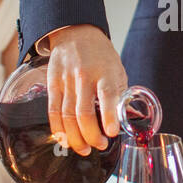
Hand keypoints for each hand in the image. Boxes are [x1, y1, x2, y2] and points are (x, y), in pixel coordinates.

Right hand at [46, 24, 127, 155]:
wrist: (75, 33)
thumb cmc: (100, 55)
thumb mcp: (117, 71)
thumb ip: (120, 95)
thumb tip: (130, 120)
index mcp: (105, 72)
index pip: (107, 94)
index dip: (109, 115)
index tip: (111, 132)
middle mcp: (84, 76)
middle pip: (83, 111)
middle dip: (90, 134)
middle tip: (99, 146)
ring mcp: (66, 80)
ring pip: (67, 115)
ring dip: (75, 137)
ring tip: (83, 149)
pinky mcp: (52, 83)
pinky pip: (53, 110)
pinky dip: (58, 128)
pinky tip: (65, 139)